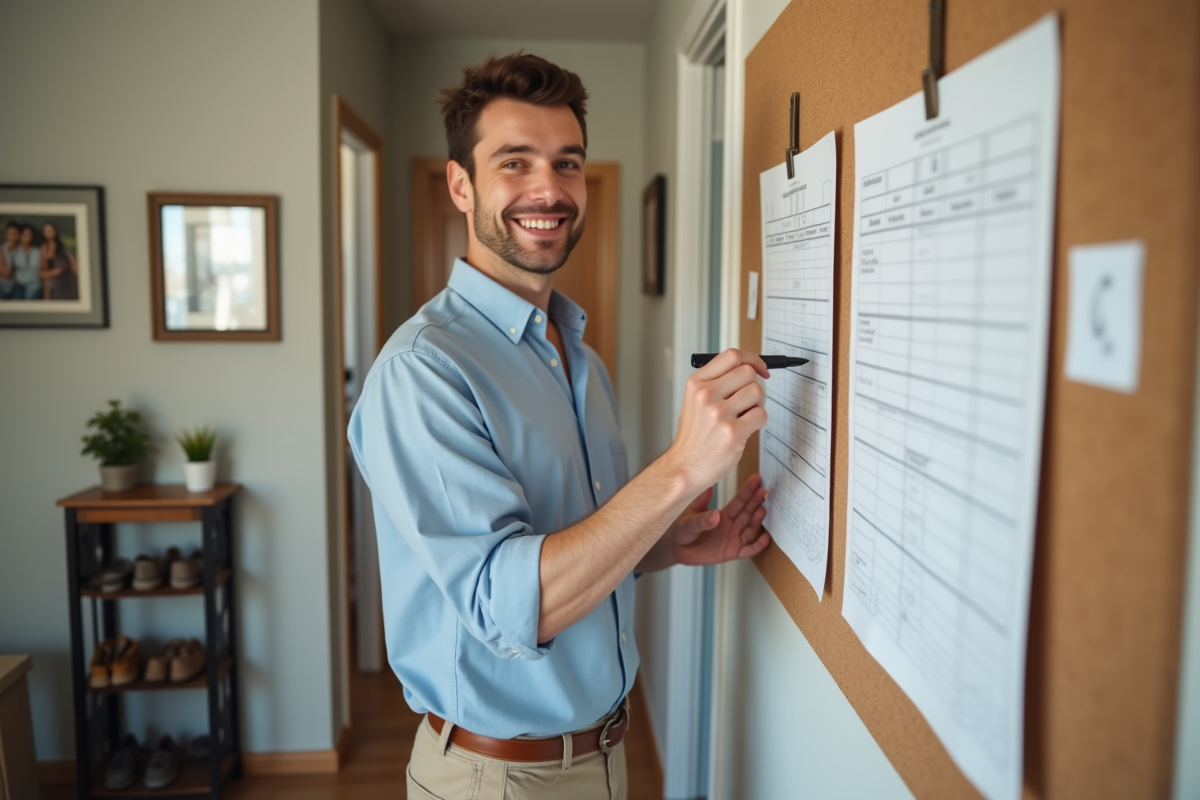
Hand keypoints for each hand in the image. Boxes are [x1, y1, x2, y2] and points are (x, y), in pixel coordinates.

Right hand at [665, 349, 768, 493]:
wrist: (684, 466)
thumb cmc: (694, 436)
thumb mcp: (695, 401)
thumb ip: (717, 382)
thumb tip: (749, 368)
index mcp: (696, 383)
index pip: (732, 356)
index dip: (752, 359)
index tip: (760, 369)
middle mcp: (706, 395)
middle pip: (748, 372)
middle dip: (755, 384)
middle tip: (749, 399)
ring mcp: (719, 414)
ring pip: (757, 392)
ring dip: (757, 403)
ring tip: (744, 415)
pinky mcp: (733, 432)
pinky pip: (761, 415)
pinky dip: (758, 421)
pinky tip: (745, 428)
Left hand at [669, 474, 769, 565]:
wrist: (678, 549)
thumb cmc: (684, 529)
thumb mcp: (690, 515)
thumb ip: (700, 506)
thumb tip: (709, 489)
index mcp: (724, 514)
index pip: (739, 501)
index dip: (748, 491)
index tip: (756, 479)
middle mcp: (732, 525)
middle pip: (747, 513)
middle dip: (756, 502)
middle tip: (764, 491)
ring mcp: (734, 539)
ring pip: (750, 529)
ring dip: (757, 521)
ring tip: (762, 511)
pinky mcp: (733, 552)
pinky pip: (748, 550)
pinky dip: (758, 545)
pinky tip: (766, 539)